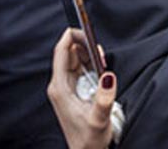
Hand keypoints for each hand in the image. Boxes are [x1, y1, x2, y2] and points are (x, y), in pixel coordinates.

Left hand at [47, 28, 116, 148]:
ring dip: (90, 55)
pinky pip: (82, 69)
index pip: (62, 52)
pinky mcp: (75, 90)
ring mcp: (67, 87)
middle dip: (85, 45)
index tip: (86, 29)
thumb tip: (108, 76)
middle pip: (69, 53)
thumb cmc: (88, 141)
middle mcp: (60, 85)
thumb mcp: (98, 120)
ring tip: (102, 61)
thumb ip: (104, 98)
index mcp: (60, 88)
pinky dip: (92, 65)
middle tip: (100, 51)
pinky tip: (101, 70)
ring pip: (76, 59)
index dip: (72, 36)